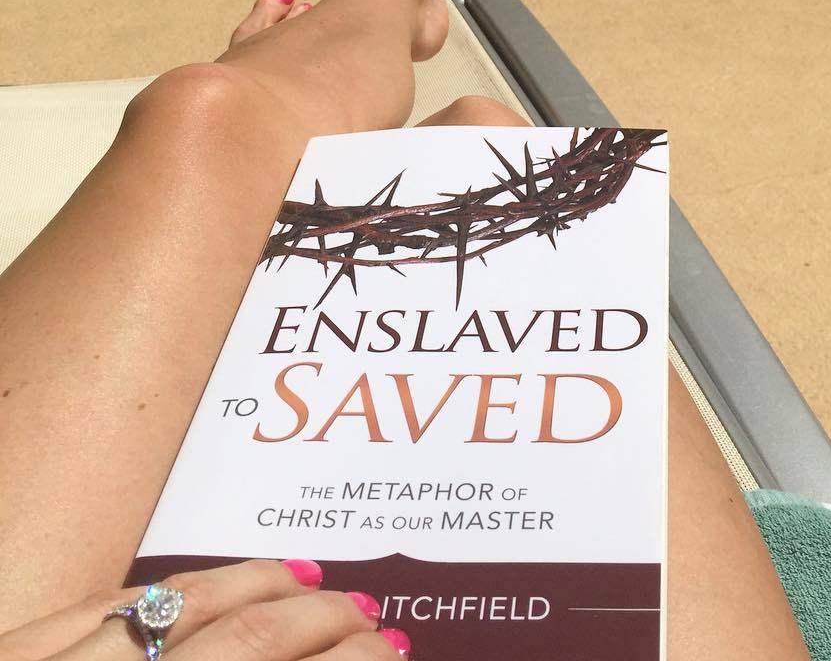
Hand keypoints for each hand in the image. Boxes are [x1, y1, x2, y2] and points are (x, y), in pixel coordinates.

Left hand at [0, 560, 410, 660]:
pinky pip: (110, 599)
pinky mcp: (12, 657)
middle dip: (323, 626)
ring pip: (178, 605)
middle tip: (373, 620)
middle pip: (244, 646)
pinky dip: (175, 585)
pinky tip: (218, 579)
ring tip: (317, 582)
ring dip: (260, 586)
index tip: (391, 655)